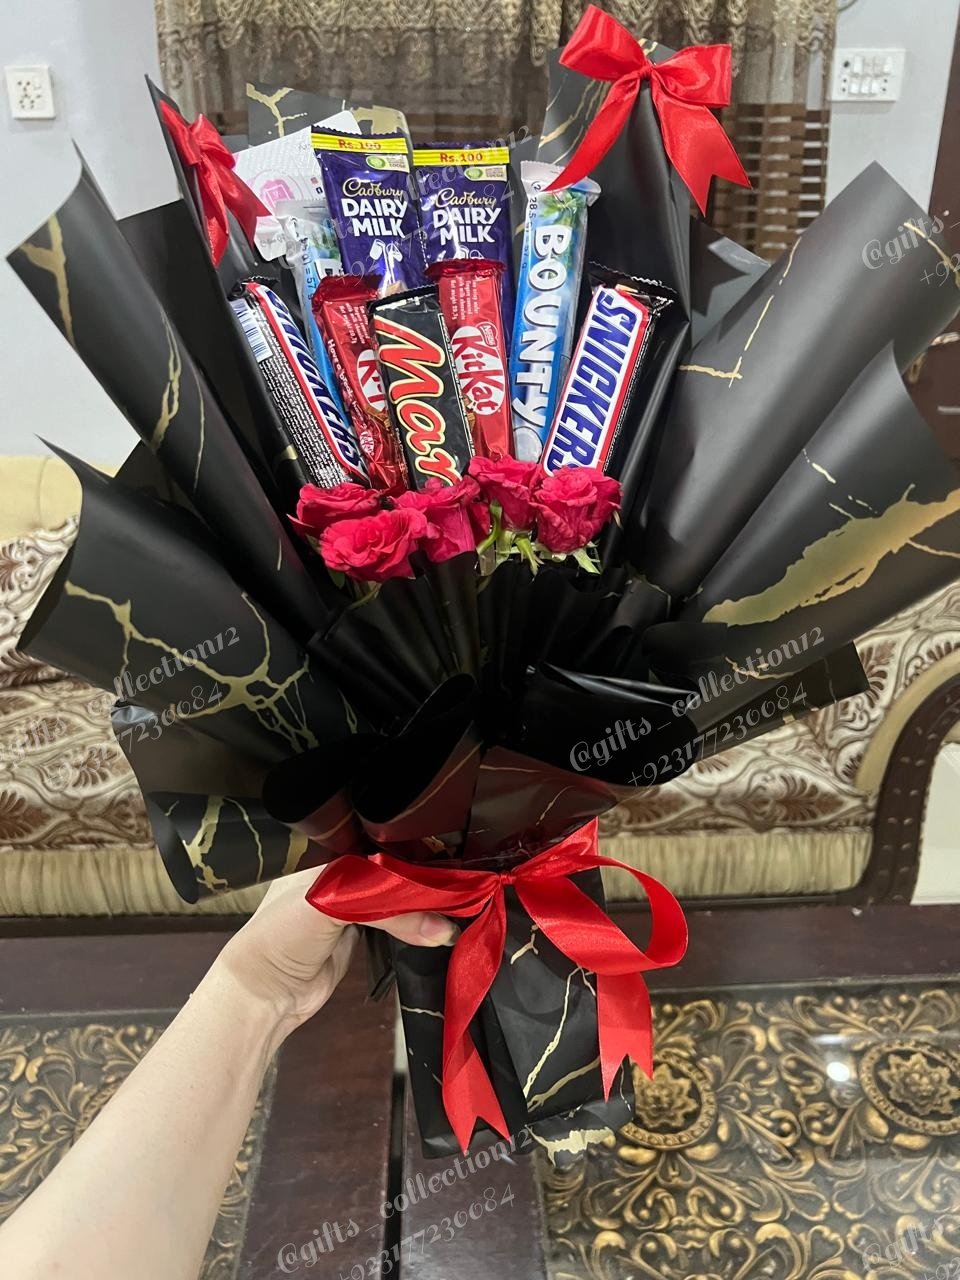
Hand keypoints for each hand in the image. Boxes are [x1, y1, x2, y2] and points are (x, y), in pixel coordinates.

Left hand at [215, 866, 455, 1039]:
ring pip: (398, 898)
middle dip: (423, 880)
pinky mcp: (361, 935)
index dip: (410, 851)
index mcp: (327, 855)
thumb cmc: (281, 936)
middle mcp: (341, 875)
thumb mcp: (329, 906)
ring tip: (458, 910)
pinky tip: (440, 926)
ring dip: (425, 907)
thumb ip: (383, 907)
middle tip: (461, 886)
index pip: (379, 844)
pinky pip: (397, 925)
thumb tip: (441, 926)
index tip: (446, 858)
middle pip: (393, 871)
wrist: (262, 993)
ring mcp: (352, 907)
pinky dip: (418, 927)